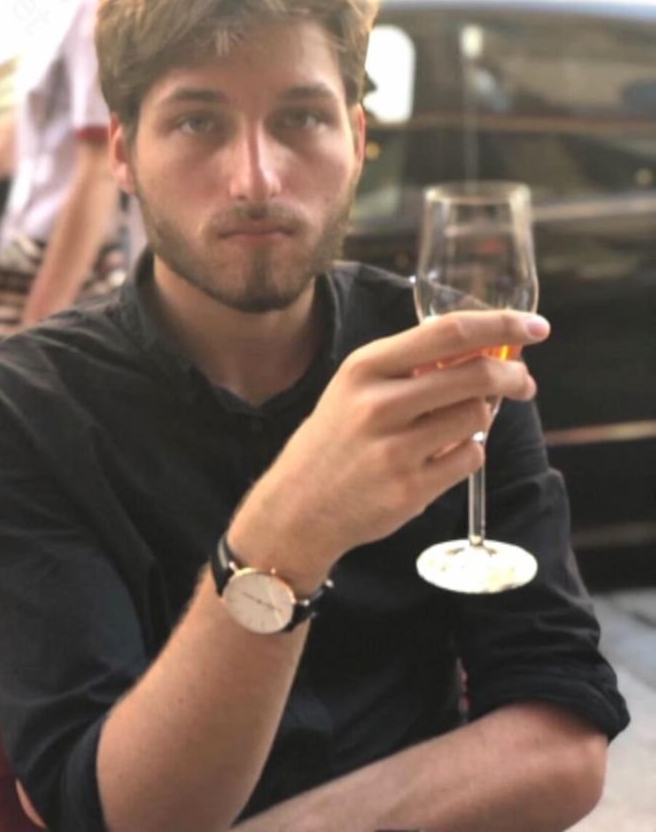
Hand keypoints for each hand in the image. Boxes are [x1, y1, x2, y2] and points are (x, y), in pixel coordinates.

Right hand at [230, 310, 548, 586]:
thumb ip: (410, 366)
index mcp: (365, 367)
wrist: (297, 507)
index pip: (450, 332)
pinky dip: (470, 452)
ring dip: (483, 418)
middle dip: (513, 377)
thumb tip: (482, 348)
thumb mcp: (355, 387)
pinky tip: (445, 455)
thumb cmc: (335, 440)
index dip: (502, 325)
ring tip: (462, 424)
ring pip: (478, 417)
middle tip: (524, 383)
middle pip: (476, 375)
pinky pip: (470, 457)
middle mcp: (379, 404)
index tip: (535, 327)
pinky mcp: (410, 489)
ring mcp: (395, 449)